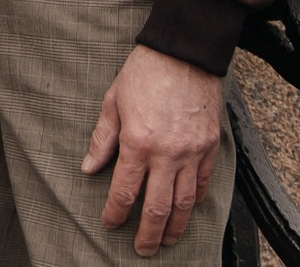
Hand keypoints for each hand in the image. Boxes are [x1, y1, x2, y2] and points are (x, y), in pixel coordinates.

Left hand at [84, 46, 223, 256]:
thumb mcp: (112, 101)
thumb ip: (102, 139)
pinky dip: (195, 200)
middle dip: (149, 234)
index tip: (110, 224)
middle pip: (158, 207)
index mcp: (138, 142)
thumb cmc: (144, 72)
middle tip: (143, 250)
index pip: (124, 190)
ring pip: (184, 202)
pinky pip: (203, 183)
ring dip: (175, 226)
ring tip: (167, 240)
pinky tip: (186, 209)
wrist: (185, 52)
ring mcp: (192, 152)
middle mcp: (167, 153)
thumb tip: (89, 167)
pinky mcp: (211, 146)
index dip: (116, 213)